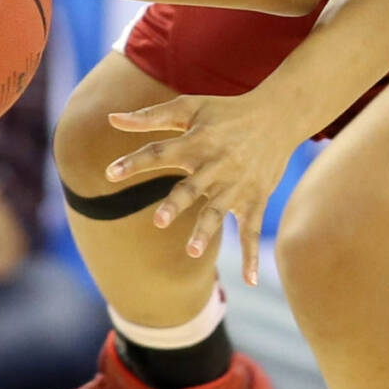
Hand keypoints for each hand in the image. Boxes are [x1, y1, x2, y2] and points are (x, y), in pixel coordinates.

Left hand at [104, 91, 312, 283]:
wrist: (279, 116)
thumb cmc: (226, 111)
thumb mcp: (190, 107)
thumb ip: (149, 116)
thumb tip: (110, 118)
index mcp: (196, 141)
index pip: (160, 152)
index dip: (134, 163)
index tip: (109, 174)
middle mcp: (215, 165)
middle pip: (191, 187)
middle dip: (176, 204)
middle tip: (159, 222)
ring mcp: (236, 185)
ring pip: (218, 211)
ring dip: (206, 232)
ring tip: (194, 253)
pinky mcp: (255, 199)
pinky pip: (252, 231)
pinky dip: (252, 256)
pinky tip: (250, 281)